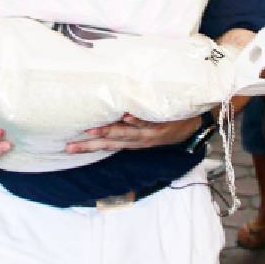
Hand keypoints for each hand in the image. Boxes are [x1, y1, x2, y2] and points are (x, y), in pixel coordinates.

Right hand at [65, 113, 200, 153]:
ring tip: (93, 129)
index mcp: (134, 141)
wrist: (196, 125)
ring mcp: (151, 131)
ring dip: (110, 131)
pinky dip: (137, 119)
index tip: (68, 148)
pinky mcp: (163, 123)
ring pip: (127, 133)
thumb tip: (110, 115)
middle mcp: (140, 139)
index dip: (87, 147)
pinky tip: (126, 115)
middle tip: (71, 145)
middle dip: (91, 144)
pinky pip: (148, 120)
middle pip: (112, 142)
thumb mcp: (148, 129)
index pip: (106, 145)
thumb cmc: (167, 125)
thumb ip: (130, 125)